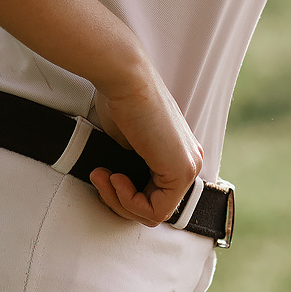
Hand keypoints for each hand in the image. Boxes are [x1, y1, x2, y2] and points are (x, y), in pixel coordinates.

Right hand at [86, 65, 203, 227]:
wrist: (125, 79)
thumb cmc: (122, 100)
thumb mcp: (127, 142)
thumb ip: (133, 165)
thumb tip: (122, 183)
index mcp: (180, 154)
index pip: (155, 196)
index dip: (123, 196)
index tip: (104, 175)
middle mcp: (190, 161)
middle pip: (155, 207)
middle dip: (120, 201)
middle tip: (101, 179)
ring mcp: (189, 167)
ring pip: (155, 212)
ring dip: (121, 201)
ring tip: (105, 177)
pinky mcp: (181, 170)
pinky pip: (155, 209)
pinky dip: (129, 201)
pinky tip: (116, 178)